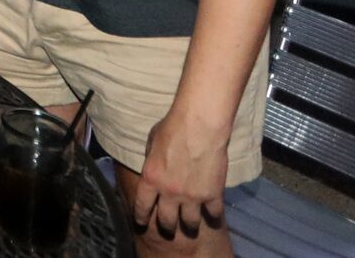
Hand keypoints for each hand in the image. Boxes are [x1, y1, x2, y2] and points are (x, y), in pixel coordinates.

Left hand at [133, 105, 231, 242]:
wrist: (199, 126)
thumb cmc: (172, 129)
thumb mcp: (152, 145)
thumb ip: (152, 164)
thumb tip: (153, 172)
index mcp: (151, 179)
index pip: (142, 206)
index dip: (141, 217)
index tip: (141, 223)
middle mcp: (170, 192)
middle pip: (167, 220)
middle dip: (167, 226)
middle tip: (169, 228)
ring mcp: (192, 196)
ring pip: (190, 223)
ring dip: (189, 225)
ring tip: (190, 226)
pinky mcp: (213, 195)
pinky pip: (213, 214)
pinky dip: (213, 217)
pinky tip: (212, 218)